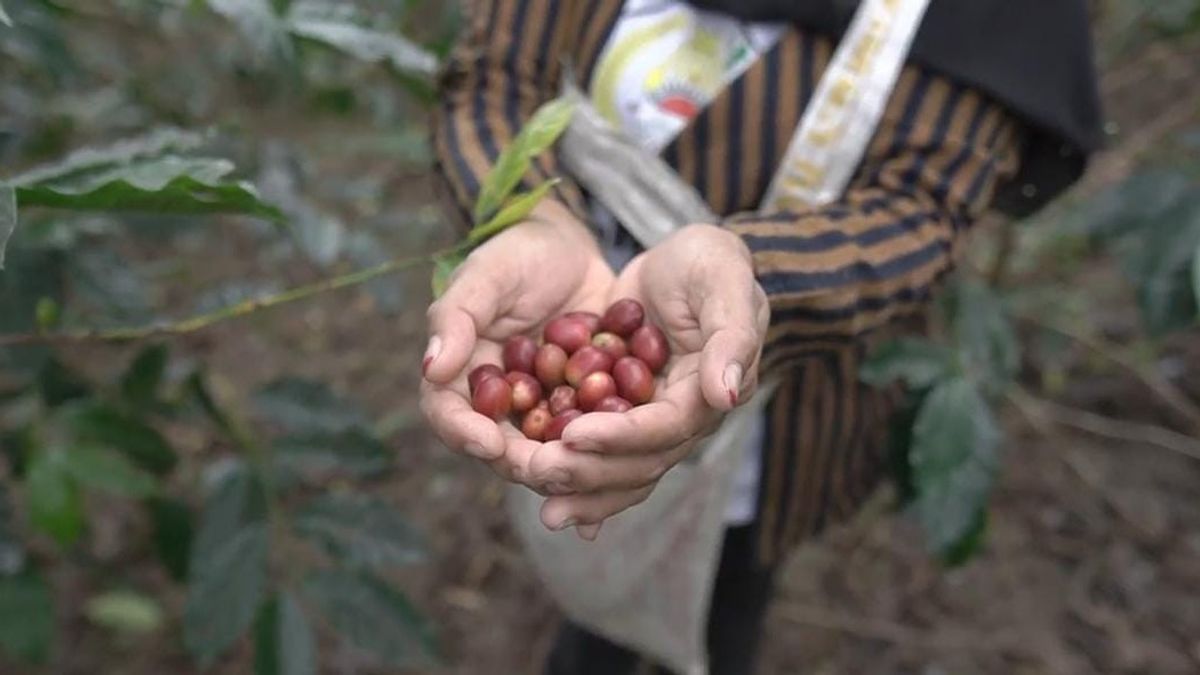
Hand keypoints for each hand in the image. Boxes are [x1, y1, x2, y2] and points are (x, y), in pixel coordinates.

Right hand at [420, 200, 613, 483]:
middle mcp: (500, 407)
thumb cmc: (517, 256)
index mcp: (461, 379)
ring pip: (552, 453)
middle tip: (552, 468)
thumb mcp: (487, 275)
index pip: (450, 416)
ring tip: (593, 466)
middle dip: (526, 463)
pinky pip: (597, 436)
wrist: (571, 252)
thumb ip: (457, 317)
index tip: (489, 444)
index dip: (465, 435)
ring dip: (571, 464)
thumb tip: (431, 367)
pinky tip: (632, 456)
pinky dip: (611, 449)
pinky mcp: (586, 411)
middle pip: (503, 451)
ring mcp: (545, 413)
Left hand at [526, 224, 769, 536]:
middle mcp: (683, 420)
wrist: (684, 262)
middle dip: (590, 471)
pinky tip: (546, 502)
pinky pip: (601, 458)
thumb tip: (724, 394)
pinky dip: (578, 482)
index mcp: (709, 392)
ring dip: (583, 493)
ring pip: (621, 473)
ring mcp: (652, 424)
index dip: (620, 435)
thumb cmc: (707, 261)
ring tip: (546, 513)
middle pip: (640, 463)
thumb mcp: (723, 278)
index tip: (572, 434)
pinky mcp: (624, 418)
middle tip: (538, 471)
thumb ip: (731, 335)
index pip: (666, 427)